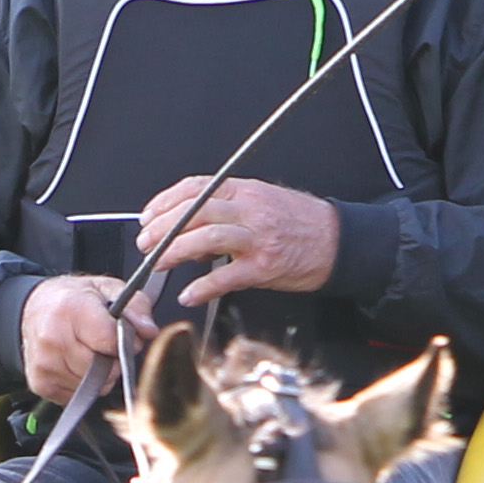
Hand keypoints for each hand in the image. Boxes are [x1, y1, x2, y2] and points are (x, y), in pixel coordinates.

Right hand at [18, 274, 157, 405]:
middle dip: (111, 359)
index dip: (124, 341)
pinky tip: (74, 364)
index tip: (119, 333)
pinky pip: (79, 395)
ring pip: (94, 385)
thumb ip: (135, 305)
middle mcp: (53, 339)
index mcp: (71, 310)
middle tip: (101, 343)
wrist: (32, 309)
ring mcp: (45, 364)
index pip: (112, 342)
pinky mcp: (41, 383)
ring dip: (99, 374)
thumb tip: (149, 330)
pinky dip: (83, 384)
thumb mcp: (106, 289)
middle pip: (104, 368)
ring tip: (87, 351)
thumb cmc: (71, 299)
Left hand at [136, 177, 339, 306]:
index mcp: (245, 191)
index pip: (196, 188)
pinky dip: (203, 287)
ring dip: (175, 251)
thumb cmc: (297, 222)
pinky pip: (227, 277)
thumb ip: (225, 209)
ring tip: (158, 263)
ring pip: (206, 238)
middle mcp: (250, 210)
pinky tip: (189, 294)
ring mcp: (258, 238)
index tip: (148, 216)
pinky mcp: (266, 267)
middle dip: (163, 228)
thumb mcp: (260, 202)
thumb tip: (186, 226)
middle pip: (195, 212)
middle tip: (146, 243)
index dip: (165, 201)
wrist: (337, 241)